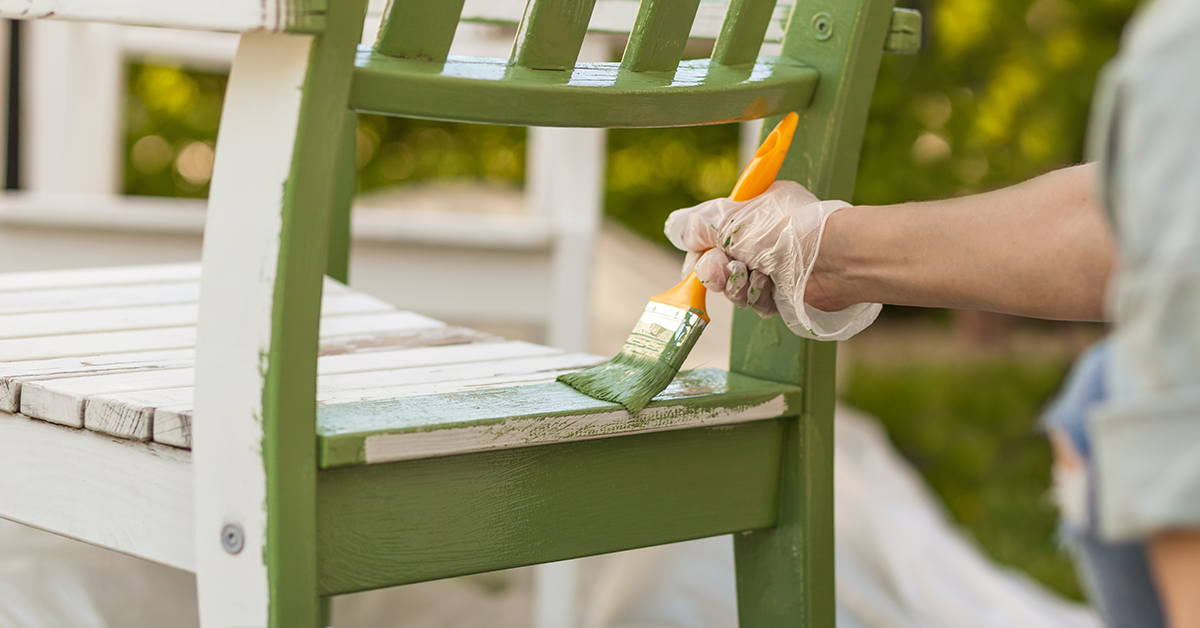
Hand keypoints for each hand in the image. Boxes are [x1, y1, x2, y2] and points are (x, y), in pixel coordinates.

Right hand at [664, 181, 880, 340]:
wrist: (830, 259)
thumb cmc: (783, 230)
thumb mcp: (730, 218)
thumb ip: (699, 225)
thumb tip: (679, 231)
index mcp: (753, 212)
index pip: (714, 233)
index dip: (702, 250)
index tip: (697, 260)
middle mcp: (762, 239)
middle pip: (720, 265)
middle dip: (718, 272)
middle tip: (728, 270)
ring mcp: (774, 267)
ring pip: (736, 287)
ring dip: (738, 285)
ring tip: (755, 276)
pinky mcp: (784, 294)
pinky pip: (755, 303)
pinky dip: (758, 297)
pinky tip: (770, 287)